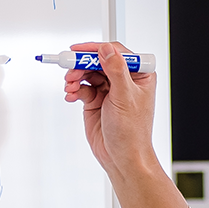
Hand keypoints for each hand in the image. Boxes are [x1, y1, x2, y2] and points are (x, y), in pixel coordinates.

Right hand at [62, 41, 158, 180]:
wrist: (121, 157)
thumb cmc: (132, 133)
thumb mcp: (124, 97)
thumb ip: (116, 71)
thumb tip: (106, 50)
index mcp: (140, 75)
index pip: (116, 53)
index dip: (96, 49)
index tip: (78, 50)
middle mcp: (124, 80)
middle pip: (98, 61)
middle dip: (82, 65)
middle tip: (69, 69)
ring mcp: (109, 90)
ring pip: (88, 73)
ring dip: (76, 77)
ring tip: (70, 86)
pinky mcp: (96, 101)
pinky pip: (82, 88)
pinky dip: (74, 90)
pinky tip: (71, 95)